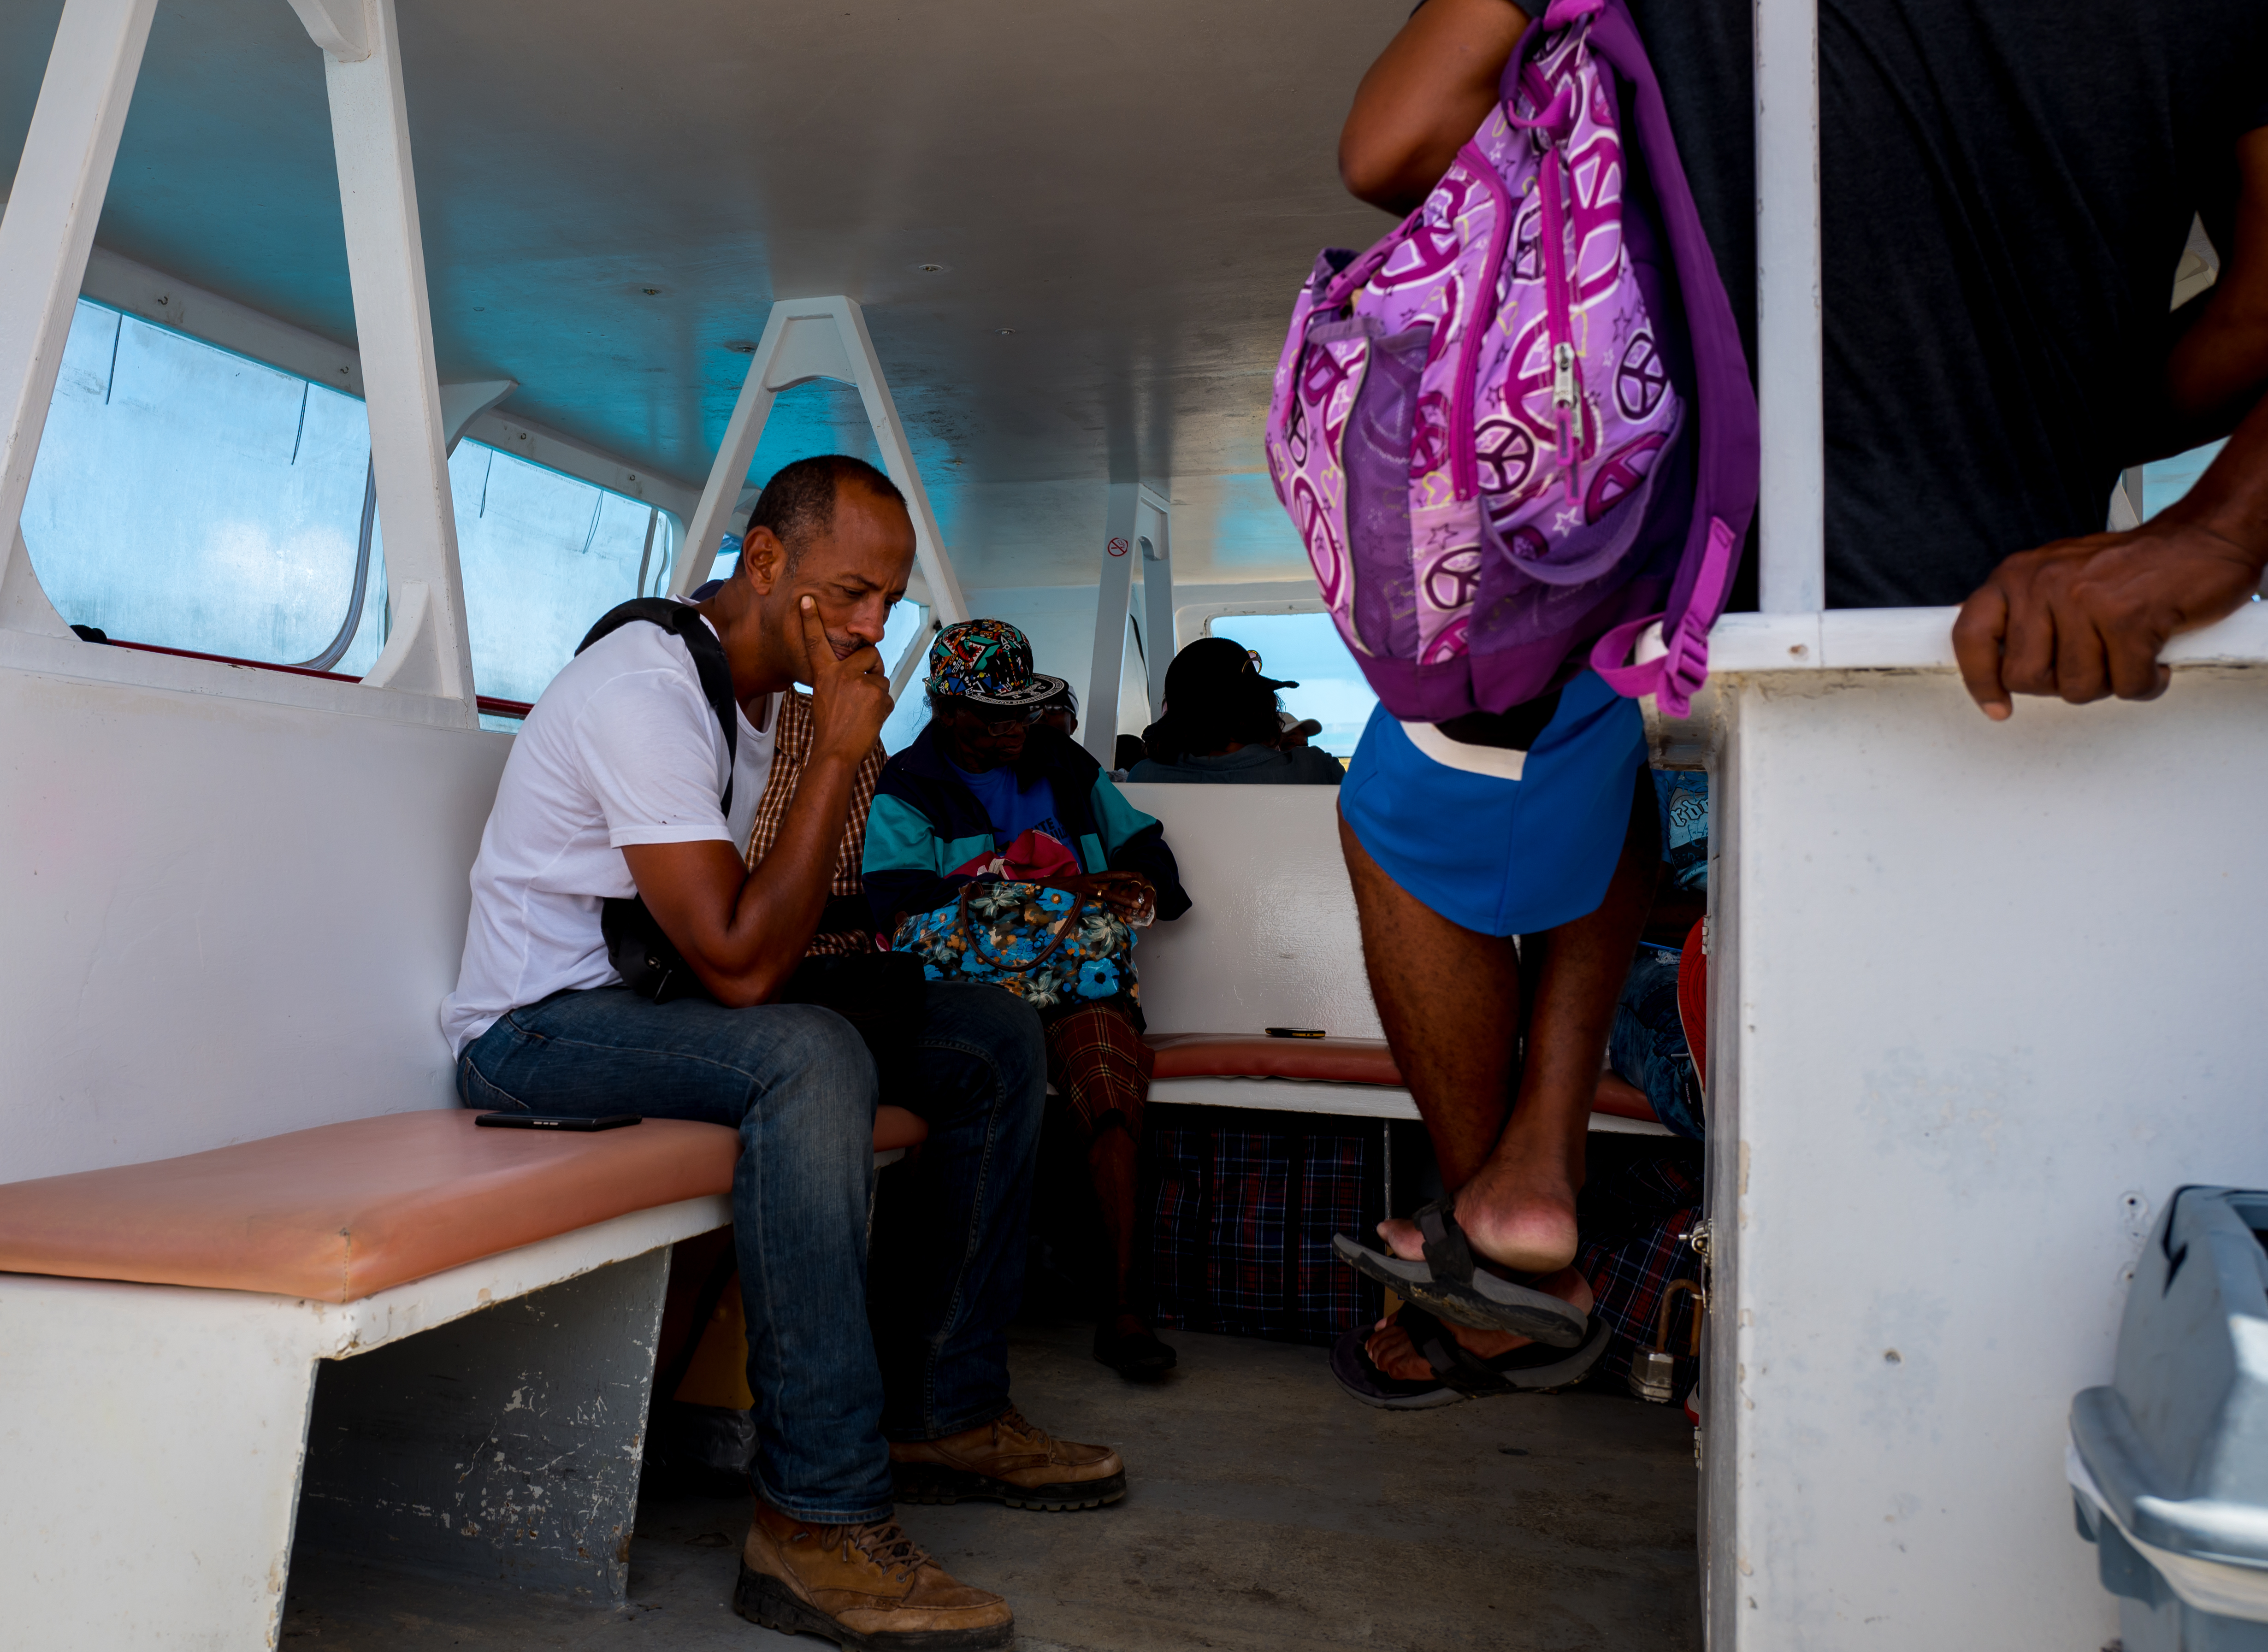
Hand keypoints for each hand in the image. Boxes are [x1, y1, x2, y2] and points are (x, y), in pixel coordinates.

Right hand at [800, 595, 891, 760]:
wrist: (836, 751)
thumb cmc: (830, 728)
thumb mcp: (825, 697)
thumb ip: (838, 680)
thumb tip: (862, 673)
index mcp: (824, 674)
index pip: (816, 642)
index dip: (810, 620)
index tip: (807, 600)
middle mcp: (842, 674)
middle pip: (871, 654)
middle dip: (874, 667)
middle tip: (867, 687)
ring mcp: (861, 683)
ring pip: (882, 679)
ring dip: (878, 694)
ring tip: (863, 712)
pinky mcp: (878, 695)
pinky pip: (888, 697)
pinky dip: (883, 709)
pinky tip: (869, 720)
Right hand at [1045, 871, 1155, 922]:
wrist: (1040, 888)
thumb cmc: (1056, 888)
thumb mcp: (1073, 886)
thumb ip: (1085, 888)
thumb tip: (1095, 895)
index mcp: (1086, 878)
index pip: (1106, 875)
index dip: (1120, 874)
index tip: (1132, 874)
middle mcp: (1086, 882)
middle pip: (1110, 886)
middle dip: (1125, 892)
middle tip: (1139, 897)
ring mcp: (1082, 890)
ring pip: (1106, 896)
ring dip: (1120, 903)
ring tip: (1132, 910)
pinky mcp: (1078, 898)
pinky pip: (1094, 906)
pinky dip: (1105, 913)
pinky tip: (1115, 918)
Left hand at [1951, 516, 2266, 717]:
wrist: (2203, 538)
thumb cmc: (2132, 567)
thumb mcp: (2059, 579)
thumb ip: (2025, 617)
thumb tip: (1993, 664)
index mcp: (2017, 576)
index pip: (1971, 635)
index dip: (1980, 681)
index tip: (1997, 707)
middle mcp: (2044, 583)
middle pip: (2027, 677)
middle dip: (2062, 683)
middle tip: (2093, 661)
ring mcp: (2085, 600)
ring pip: (2076, 687)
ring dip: (2109, 682)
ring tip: (2125, 650)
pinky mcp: (2129, 618)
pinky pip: (2126, 685)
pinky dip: (2146, 683)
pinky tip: (2154, 655)